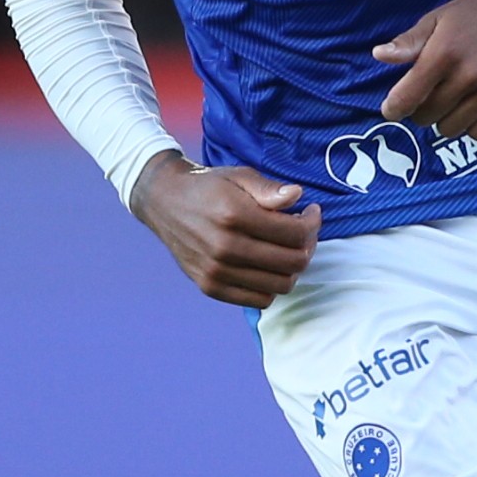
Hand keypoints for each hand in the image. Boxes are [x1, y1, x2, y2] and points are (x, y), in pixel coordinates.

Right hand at [128, 157, 318, 306]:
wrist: (164, 203)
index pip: (295, 233)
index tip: (311, 213)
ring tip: (287, 249)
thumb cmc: (208, 187)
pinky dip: (271, 286)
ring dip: (293, 269)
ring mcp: (216, 271)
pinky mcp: (210, 287)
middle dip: (308, 246)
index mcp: (234, 215)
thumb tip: (297, 196)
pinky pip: (259, 300)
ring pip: (281, 285)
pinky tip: (268, 266)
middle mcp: (224, 247)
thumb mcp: (239, 176)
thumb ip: (269, 188)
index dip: (313, 224)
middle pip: (293, 262)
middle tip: (303, 232)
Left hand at [372, 0, 476, 141]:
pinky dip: (472, 126)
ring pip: (452, 129)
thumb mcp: (438, 19)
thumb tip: (378, 55)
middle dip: (422, 110)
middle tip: (430, 97)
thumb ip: (409, 42)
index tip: (393, 109)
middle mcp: (469, 74)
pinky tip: (473, 108)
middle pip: (428, 117)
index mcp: (443, 53)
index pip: (408, 98)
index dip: (394, 108)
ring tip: (453, 102)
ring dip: (447, 120)